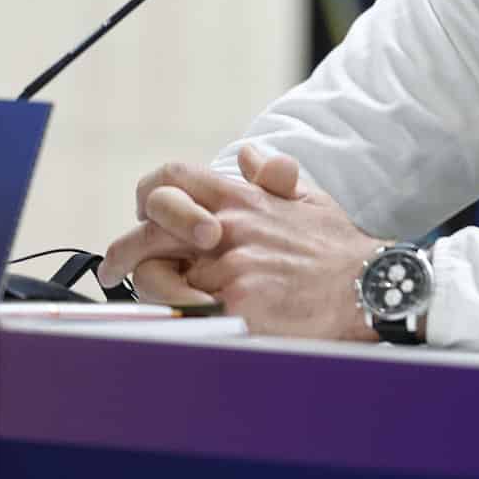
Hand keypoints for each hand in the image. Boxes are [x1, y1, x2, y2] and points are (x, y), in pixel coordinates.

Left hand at [100, 146, 381, 340]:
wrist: (366, 285)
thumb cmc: (337, 247)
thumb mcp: (307, 196)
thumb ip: (270, 175)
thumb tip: (246, 154)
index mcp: (240, 199)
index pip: (172, 181)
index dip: (148, 199)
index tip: (138, 219)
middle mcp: (228, 228)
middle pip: (150, 233)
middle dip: (123, 254)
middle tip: (112, 270)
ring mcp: (229, 267)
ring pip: (159, 280)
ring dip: (150, 292)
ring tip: (155, 303)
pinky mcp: (235, 306)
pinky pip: (185, 315)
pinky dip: (178, 320)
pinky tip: (184, 324)